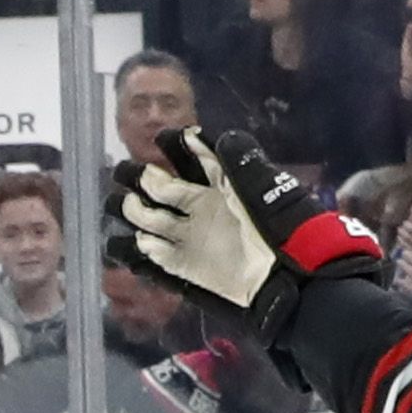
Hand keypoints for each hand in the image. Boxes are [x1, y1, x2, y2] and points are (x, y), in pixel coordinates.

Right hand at [113, 126, 317, 310]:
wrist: (288, 277)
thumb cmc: (280, 226)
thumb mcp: (263, 184)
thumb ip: (236, 159)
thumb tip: (206, 136)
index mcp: (220, 185)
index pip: (190, 159)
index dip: (175, 147)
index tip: (161, 138)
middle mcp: (201, 209)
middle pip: (160, 188)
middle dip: (139, 177)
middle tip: (124, 173)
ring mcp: (190, 239)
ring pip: (149, 220)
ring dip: (133, 211)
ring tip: (123, 204)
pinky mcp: (185, 268)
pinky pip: (153, 258)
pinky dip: (137, 251)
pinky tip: (128, 243)